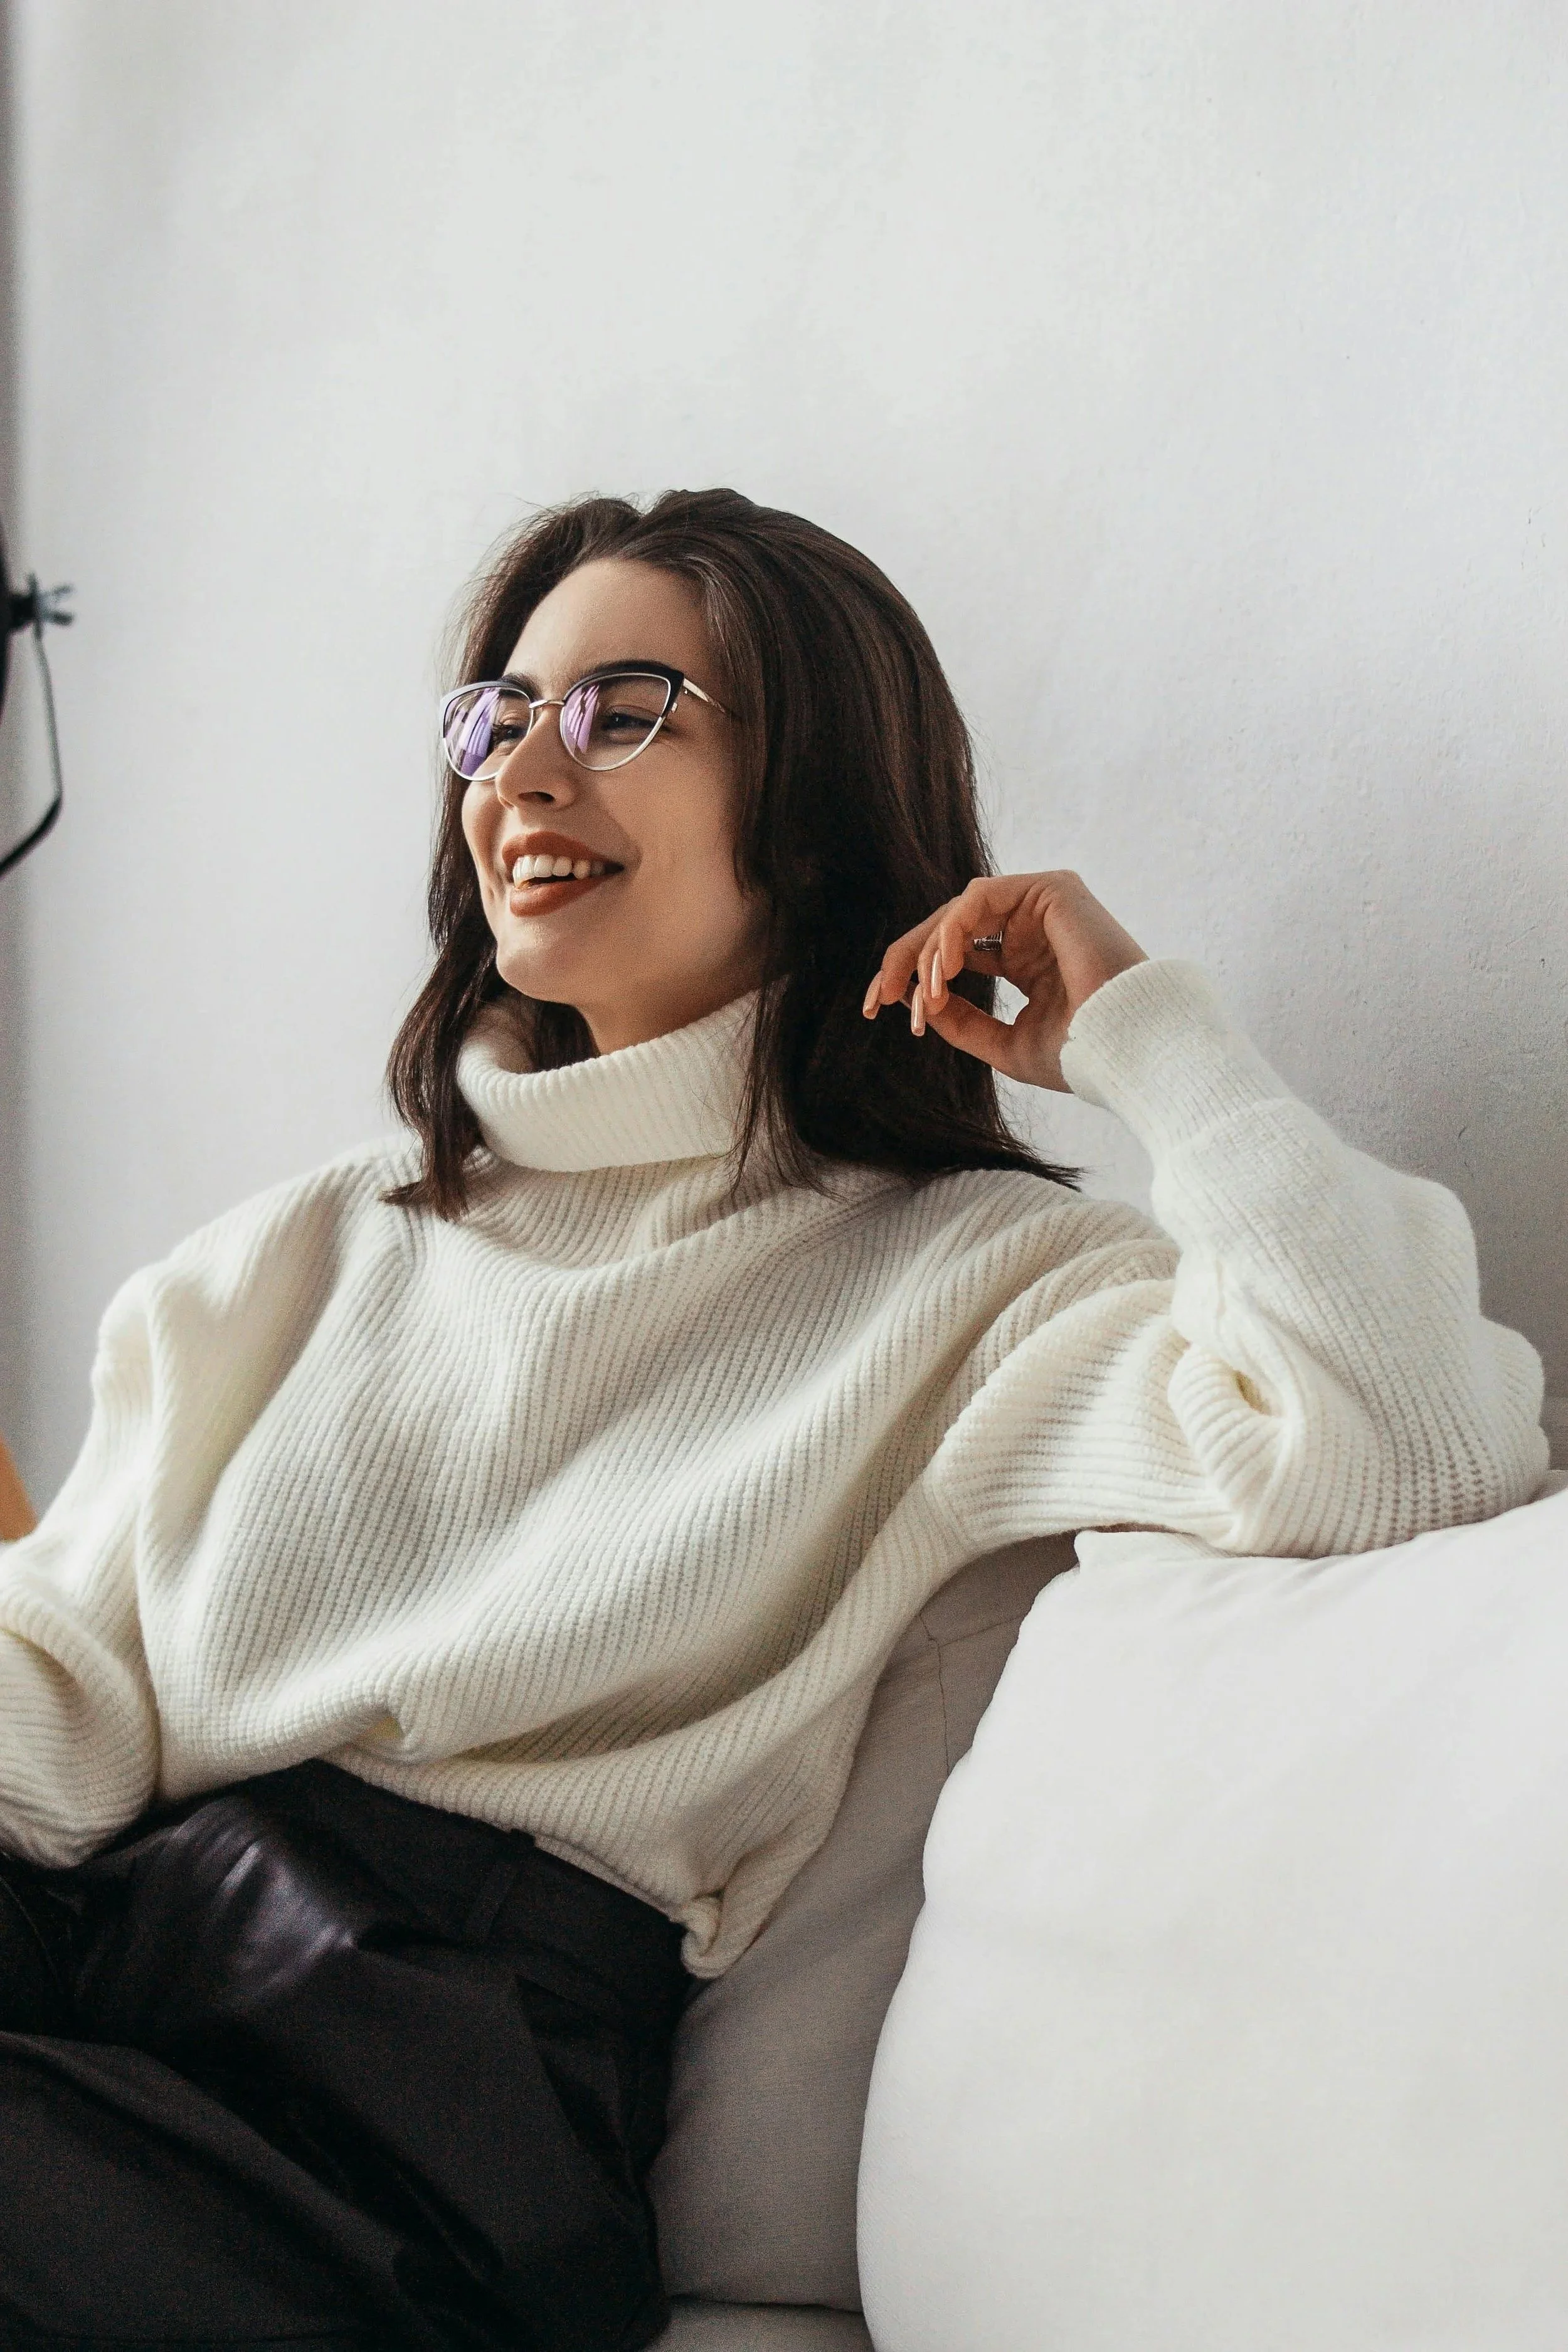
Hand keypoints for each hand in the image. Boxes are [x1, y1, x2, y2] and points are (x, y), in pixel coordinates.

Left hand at [862, 870, 1147, 1092]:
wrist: (1129, 1051)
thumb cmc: (1082, 1055)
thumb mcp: (1005, 1044)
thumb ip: (962, 1022)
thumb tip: (917, 1003)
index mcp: (1025, 960)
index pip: (954, 954)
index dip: (911, 976)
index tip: (876, 1008)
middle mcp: (1032, 927)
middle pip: (948, 929)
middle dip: (905, 959)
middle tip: (877, 997)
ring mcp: (1044, 904)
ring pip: (958, 911)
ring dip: (928, 952)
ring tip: (922, 998)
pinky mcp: (1053, 889)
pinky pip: (980, 897)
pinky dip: (953, 931)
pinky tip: (944, 971)